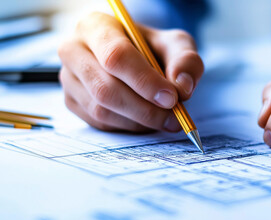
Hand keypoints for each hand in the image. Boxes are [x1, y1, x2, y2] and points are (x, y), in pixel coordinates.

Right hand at [58, 12, 203, 131]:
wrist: (137, 58)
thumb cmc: (153, 48)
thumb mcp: (175, 45)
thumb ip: (185, 61)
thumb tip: (182, 86)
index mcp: (96, 26)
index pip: (116, 57)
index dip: (145, 81)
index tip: (171, 98)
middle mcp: (73, 49)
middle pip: (105, 88)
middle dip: (145, 109)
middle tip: (175, 117)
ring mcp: (68, 78)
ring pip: (101, 110)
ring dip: (139, 121)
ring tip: (166, 119)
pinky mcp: (71, 101)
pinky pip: (100, 123)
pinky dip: (128, 127)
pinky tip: (147, 120)